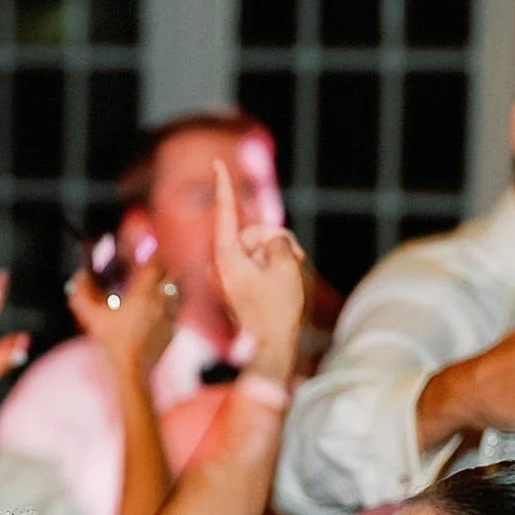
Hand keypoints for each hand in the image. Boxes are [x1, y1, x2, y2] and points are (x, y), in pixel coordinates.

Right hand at [68, 246, 178, 381]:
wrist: (132, 373)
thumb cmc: (113, 345)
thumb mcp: (91, 317)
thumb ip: (82, 294)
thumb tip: (78, 278)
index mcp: (144, 294)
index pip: (155, 263)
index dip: (151, 254)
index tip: (145, 251)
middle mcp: (161, 302)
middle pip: (172, 274)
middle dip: (163, 269)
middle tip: (152, 269)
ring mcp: (170, 317)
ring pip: (177, 293)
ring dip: (168, 287)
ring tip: (155, 289)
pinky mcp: (173, 332)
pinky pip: (175, 313)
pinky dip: (168, 308)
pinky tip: (156, 313)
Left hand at [209, 159, 307, 377]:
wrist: (269, 349)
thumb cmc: (276, 310)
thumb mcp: (286, 264)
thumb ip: (278, 241)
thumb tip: (271, 243)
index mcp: (226, 256)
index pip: (226, 212)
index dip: (224, 186)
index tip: (217, 165)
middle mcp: (222, 265)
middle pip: (251, 233)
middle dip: (275, 237)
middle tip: (298, 255)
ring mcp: (229, 278)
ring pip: (258, 250)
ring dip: (278, 255)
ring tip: (291, 274)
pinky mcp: (238, 288)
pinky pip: (257, 265)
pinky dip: (273, 267)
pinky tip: (286, 281)